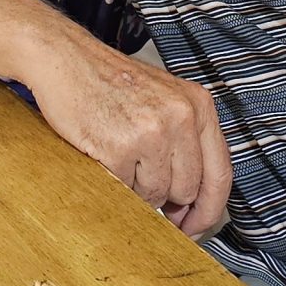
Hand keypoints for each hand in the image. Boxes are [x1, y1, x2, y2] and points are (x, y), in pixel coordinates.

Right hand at [20, 34, 232, 235]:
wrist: (65, 59)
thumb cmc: (111, 81)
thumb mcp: (164, 100)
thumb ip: (186, 142)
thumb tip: (192, 203)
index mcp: (198, 104)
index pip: (220, 173)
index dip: (208, 209)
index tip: (195, 226)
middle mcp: (181, 116)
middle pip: (187, 189)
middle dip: (166, 197)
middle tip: (142, 180)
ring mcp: (152, 132)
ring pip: (156, 194)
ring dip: (136, 186)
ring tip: (120, 153)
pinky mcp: (120, 146)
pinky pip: (124, 189)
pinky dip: (113, 179)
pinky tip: (104, 150)